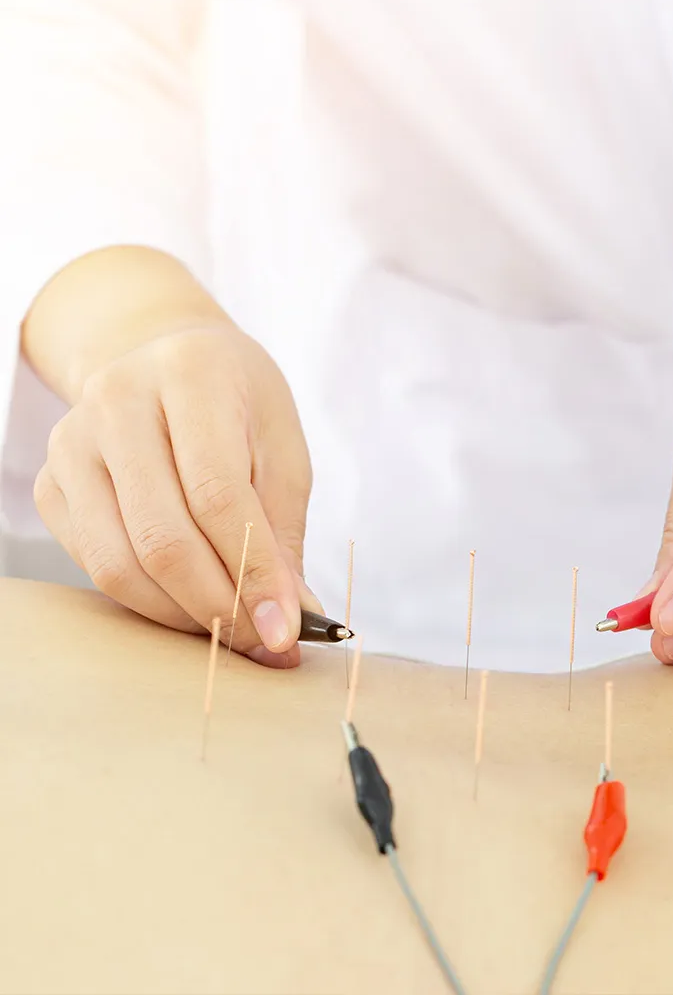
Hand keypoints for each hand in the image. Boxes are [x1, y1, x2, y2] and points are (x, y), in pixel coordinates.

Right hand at [34, 321, 319, 666]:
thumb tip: (292, 617)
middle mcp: (118, 403)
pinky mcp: (52, 482)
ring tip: (232, 627)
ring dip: (182, 614)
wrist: (166, 357)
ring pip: (118, 563)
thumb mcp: (283, 448)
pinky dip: (147, 600)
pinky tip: (190, 602)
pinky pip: (95, 563)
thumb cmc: (238, 404)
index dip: (253, 574)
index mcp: (190, 377)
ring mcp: (73, 443)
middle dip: (219, 607)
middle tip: (262, 643)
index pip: (218, 496)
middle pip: (162, 538)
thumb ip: (284, 530)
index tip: (284, 632)